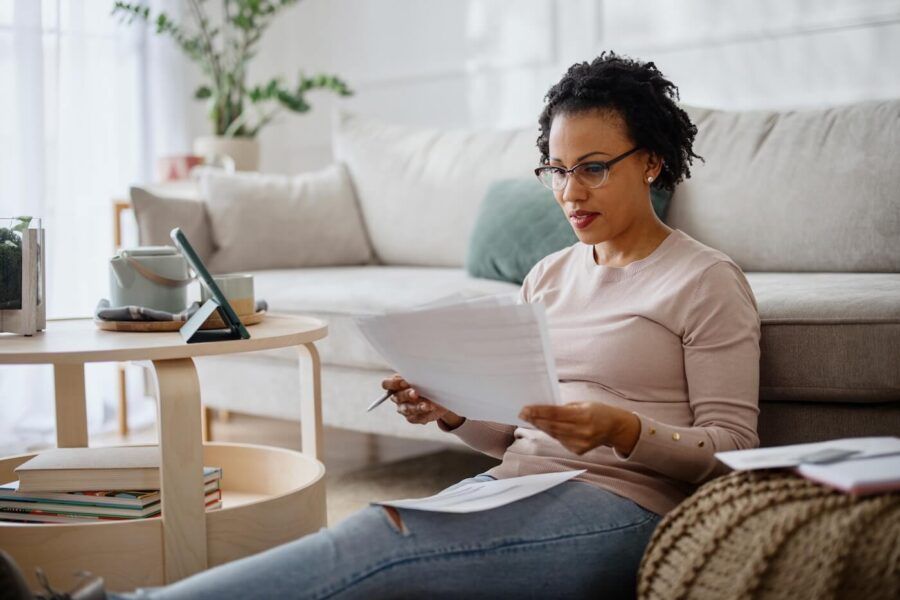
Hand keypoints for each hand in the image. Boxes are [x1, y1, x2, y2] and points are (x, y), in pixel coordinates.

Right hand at [381, 374, 463, 426]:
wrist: (439, 395)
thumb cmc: (427, 381)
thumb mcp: (422, 375)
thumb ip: (416, 375)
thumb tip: (418, 376)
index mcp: (396, 384)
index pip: (386, 384)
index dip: (393, 383)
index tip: (405, 382)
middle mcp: (397, 397)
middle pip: (397, 397)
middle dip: (407, 394)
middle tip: (416, 393)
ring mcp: (404, 408)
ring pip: (406, 409)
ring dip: (416, 407)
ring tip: (426, 405)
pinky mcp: (412, 417)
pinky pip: (415, 417)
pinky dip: (423, 413)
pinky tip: (430, 409)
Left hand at [519, 402, 639, 455]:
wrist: (615, 428)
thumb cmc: (598, 412)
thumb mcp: (583, 404)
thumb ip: (565, 408)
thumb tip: (543, 410)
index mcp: (584, 415)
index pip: (556, 414)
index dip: (539, 412)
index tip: (526, 409)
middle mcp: (582, 431)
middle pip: (553, 425)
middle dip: (535, 419)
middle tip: (522, 414)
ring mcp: (580, 443)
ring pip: (554, 434)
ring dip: (540, 426)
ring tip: (529, 419)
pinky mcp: (579, 451)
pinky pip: (560, 441)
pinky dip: (551, 433)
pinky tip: (544, 427)